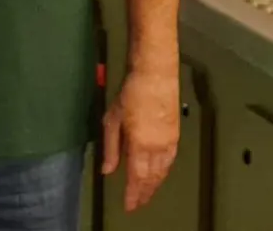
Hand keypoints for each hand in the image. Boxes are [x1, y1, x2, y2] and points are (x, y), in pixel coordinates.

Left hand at [102, 69, 179, 211]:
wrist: (156, 76)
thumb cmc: (129, 94)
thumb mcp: (112, 120)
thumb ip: (110, 148)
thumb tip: (108, 171)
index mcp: (140, 144)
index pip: (136, 177)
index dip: (133, 194)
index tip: (129, 206)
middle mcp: (157, 148)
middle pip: (151, 178)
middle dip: (144, 193)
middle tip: (137, 204)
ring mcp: (169, 142)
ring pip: (162, 172)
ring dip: (154, 185)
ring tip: (145, 194)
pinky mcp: (175, 136)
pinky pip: (169, 162)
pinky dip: (163, 173)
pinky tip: (158, 176)